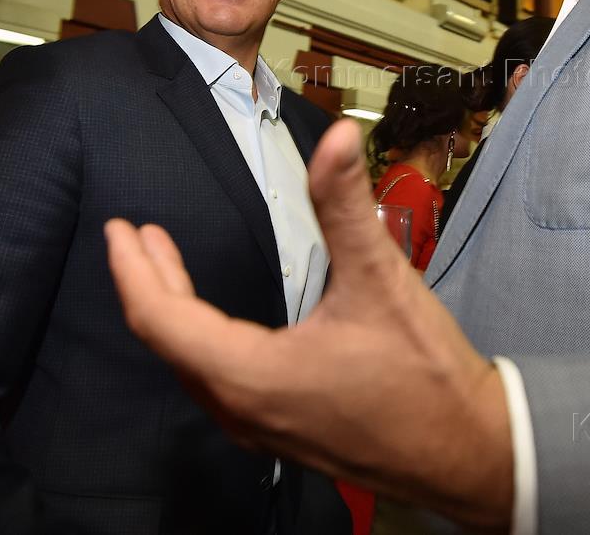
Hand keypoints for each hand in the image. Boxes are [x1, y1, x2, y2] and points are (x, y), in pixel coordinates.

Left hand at [105, 118, 512, 529]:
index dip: (134, 270)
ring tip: (166, 266)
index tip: (120, 229)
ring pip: (193, 366)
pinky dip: (202, 341)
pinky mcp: (281, 433)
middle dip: (148, 282)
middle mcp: (242, 410)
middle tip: (135, 237)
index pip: (162, 319)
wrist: (469, 452)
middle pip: (170, 342)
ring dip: (174, 312)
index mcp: (252, 374)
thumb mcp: (381, 280)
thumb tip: (337, 136)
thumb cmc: (424, 374)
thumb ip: (347, 205)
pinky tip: (218, 321)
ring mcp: (260, 428)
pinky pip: (218, 384)